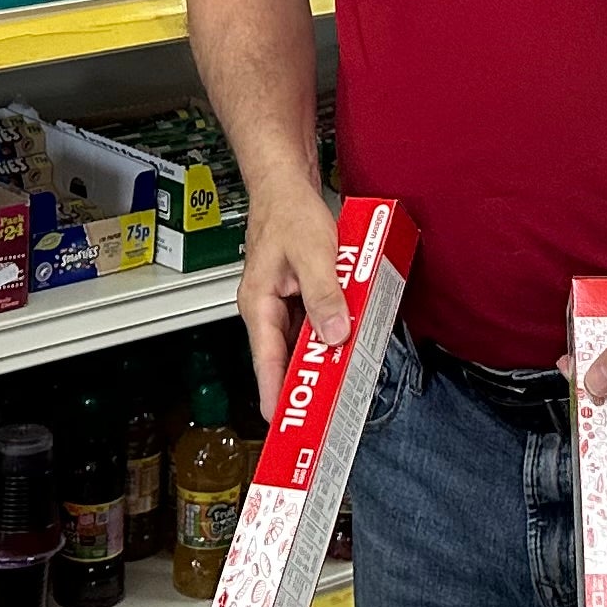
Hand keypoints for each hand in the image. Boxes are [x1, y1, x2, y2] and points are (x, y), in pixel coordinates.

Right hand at [238, 180, 349, 421]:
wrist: (286, 185)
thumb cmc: (288, 211)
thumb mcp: (313, 252)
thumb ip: (324, 294)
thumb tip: (335, 333)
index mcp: (258, 303)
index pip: (266, 360)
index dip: (275, 393)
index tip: (283, 422)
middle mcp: (266, 309)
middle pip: (286, 358)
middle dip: (306, 382)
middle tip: (327, 410)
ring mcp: (282, 305)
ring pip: (303, 343)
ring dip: (323, 357)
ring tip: (344, 380)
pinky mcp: (299, 298)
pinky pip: (314, 325)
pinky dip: (330, 334)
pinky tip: (349, 340)